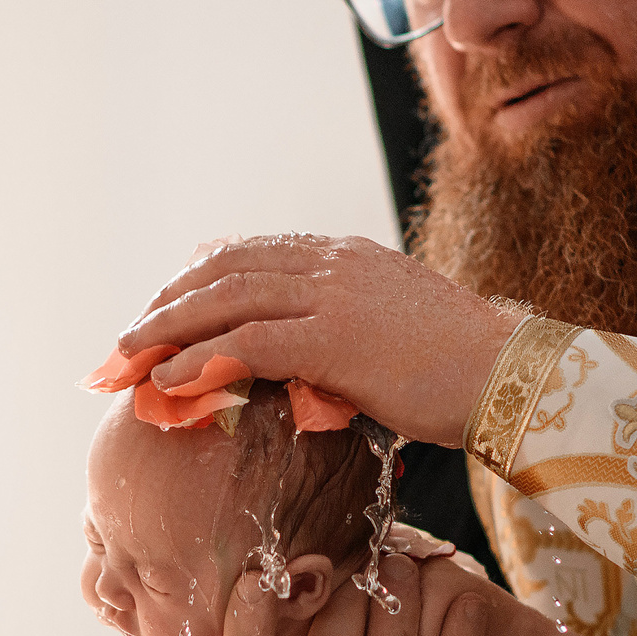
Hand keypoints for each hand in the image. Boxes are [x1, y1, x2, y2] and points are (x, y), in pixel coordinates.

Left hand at [117, 235, 524, 448]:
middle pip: (221, 270)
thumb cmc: (462, 373)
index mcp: (344, 257)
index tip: (157, 314)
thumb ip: (340, 338)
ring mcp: (332, 295)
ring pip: (223, 299)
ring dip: (164, 331)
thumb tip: (299, 371)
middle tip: (122, 345)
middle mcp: (331, 263)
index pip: (247, 255)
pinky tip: (170, 380)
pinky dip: (200, 358)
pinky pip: (246, 342)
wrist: (514, 377)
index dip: (192, 283)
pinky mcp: (334, 337)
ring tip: (126, 362)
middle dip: (163, 306)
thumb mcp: (393, 338)